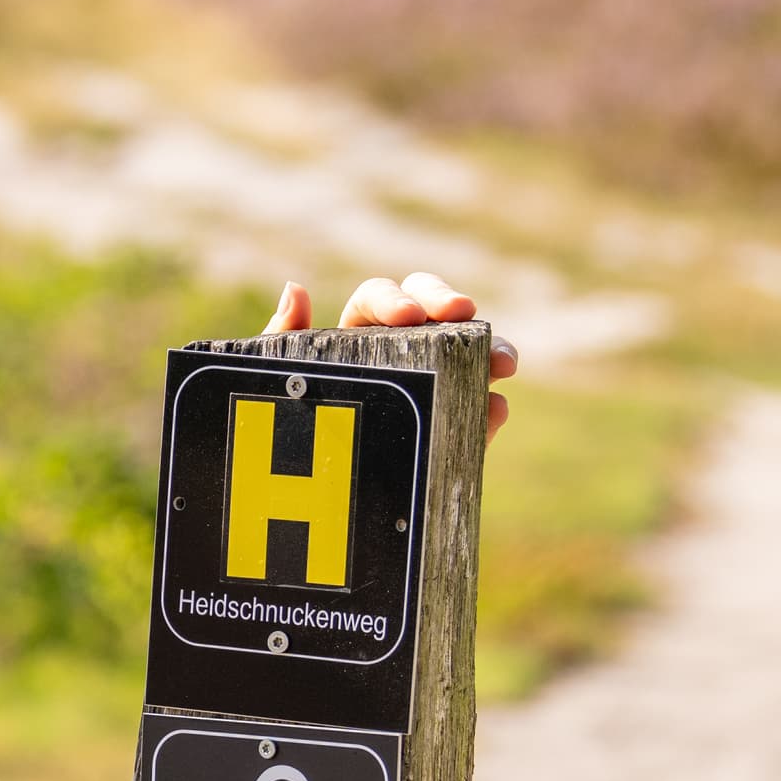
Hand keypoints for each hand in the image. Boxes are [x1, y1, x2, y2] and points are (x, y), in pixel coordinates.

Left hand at [267, 273, 518, 435]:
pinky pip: (477, 413)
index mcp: (356, 331)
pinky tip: (494, 410)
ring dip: (490, 350)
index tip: (407, 315)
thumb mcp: (279, 382)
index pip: (379, 298)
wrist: (300, 491)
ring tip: (501, 362)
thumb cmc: (287, 423)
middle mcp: (402, 349)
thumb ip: (281, 338)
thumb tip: (296, 289)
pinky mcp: (452, 426)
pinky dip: (489, 410)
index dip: (395, 299)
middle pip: (432, 310)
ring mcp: (435, 384)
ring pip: (469, 354)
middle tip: (464, 314)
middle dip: (450, 305)